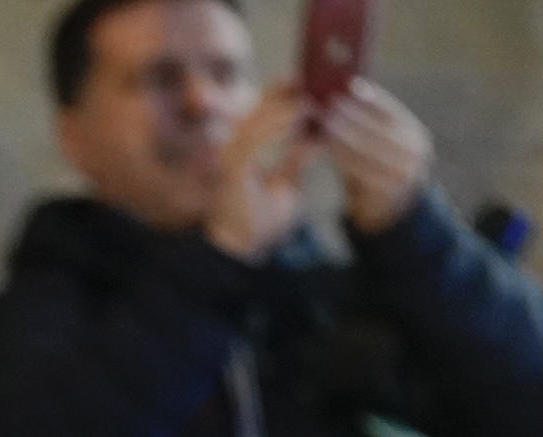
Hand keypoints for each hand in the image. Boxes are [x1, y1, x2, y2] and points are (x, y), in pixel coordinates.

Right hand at [204, 82, 315, 260]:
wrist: (240, 253)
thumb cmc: (258, 225)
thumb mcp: (286, 188)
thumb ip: (294, 163)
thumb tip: (313, 140)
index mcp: (244, 154)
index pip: (260, 118)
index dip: (280, 98)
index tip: (306, 84)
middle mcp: (233, 151)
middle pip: (256, 111)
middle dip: (281, 93)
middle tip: (309, 78)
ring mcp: (230, 159)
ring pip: (256, 121)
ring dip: (283, 106)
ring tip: (309, 95)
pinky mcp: (232, 170)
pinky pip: (256, 139)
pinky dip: (277, 125)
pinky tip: (298, 116)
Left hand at [316, 78, 433, 232]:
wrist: (387, 213)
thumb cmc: (374, 169)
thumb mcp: (376, 143)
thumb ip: (366, 121)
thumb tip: (345, 88)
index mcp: (414, 134)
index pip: (391, 111)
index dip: (369, 97)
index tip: (347, 86)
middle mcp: (414, 152)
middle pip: (378, 129)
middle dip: (351, 115)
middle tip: (326, 104)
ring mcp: (404, 174)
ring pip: (368, 149)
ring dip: (342, 135)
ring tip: (321, 123)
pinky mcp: (388, 191)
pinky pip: (361, 170)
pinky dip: (341, 157)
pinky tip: (325, 147)